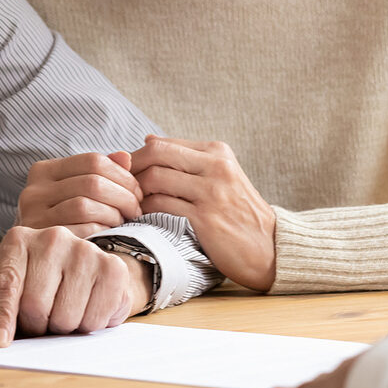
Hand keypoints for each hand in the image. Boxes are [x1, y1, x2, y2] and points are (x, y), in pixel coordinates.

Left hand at [0, 226, 151, 346]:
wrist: (89, 268)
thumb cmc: (44, 282)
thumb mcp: (15, 289)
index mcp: (19, 241)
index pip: (6, 284)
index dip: (2, 316)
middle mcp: (52, 238)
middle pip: (35, 306)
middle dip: (37, 326)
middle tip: (43, 319)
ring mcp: (84, 250)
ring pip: (65, 318)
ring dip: (64, 328)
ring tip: (66, 310)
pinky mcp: (112, 268)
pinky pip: (94, 319)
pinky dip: (89, 324)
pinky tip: (88, 307)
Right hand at [16, 151, 141, 235]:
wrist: (40, 259)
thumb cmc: (64, 220)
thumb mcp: (77, 191)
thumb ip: (100, 172)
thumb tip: (124, 157)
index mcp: (44, 171)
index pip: (93, 160)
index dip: (123, 175)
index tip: (136, 192)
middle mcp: (34, 191)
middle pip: (92, 182)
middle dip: (124, 196)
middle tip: (136, 209)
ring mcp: (34, 217)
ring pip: (86, 206)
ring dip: (114, 214)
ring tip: (123, 221)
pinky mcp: (43, 241)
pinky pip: (81, 230)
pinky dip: (102, 230)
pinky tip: (109, 234)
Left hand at [129, 135, 276, 290]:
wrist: (269, 248)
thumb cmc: (238, 213)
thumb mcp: (220, 176)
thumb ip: (186, 158)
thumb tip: (147, 139)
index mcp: (217, 152)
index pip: (164, 143)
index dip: (137, 156)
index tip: (124, 172)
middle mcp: (216, 167)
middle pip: (157, 154)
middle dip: (131, 168)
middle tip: (118, 185)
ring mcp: (211, 192)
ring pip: (155, 179)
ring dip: (135, 191)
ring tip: (128, 203)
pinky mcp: (205, 219)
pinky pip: (161, 206)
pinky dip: (144, 210)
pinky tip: (140, 217)